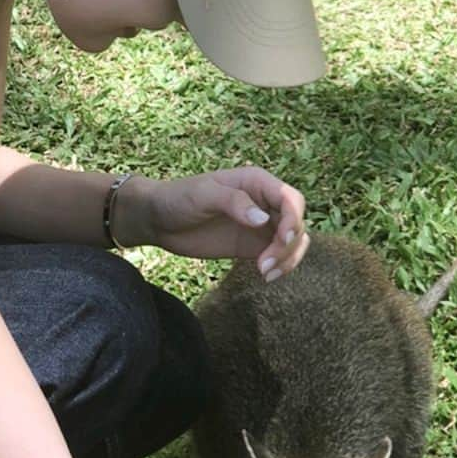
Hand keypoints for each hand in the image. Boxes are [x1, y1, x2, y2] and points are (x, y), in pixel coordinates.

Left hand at [121, 167, 308, 278]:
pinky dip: (281, 266)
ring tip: (265, 273)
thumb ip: (233, 202)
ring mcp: (262, 226)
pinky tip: (266, 275)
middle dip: (289, 245)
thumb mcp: (203, 194)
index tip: (283, 239)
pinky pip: (279, 256)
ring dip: (288, 258)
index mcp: (257, 183)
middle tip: (265, 263)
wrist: (159, 220)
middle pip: (297, 223)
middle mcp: (265, 203)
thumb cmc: (179, 198)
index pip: (291, 199)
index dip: (294, 219)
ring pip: (294, 242)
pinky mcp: (254, 246)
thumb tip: (262, 220)